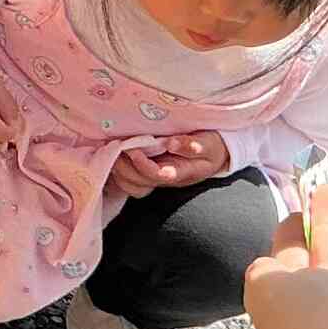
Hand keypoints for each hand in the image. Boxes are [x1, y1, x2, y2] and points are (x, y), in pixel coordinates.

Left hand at [108, 130, 231, 197]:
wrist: (214, 154)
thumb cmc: (211, 147)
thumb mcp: (209, 144)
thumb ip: (193, 145)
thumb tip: (172, 143)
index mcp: (180, 173)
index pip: (157, 175)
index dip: (142, 165)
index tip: (133, 149)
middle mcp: (165, 178)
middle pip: (139, 183)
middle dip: (124, 167)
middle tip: (117, 146)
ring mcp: (155, 178)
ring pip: (131, 185)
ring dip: (119, 170)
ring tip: (114, 149)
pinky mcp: (147, 174)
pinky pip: (128, 181)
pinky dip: (119, 171)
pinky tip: (115, 154)